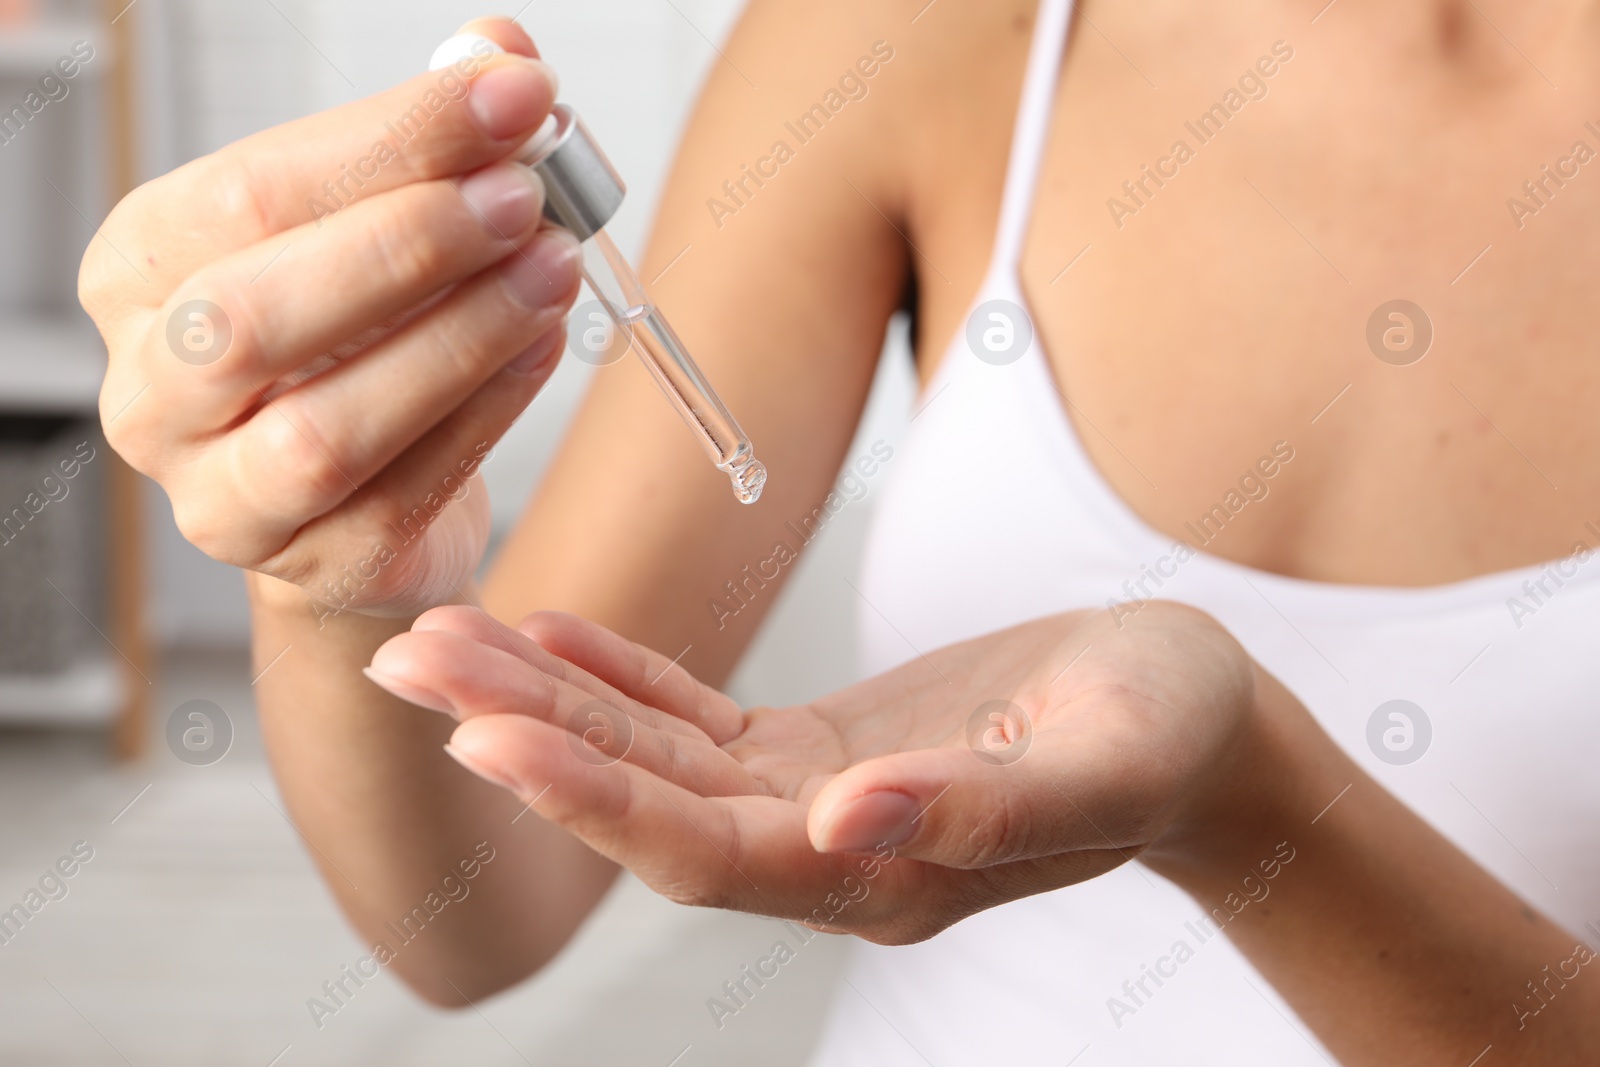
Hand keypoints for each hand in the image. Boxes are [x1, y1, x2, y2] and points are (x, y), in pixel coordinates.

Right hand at [83, 18, 580, 616]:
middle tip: (526, 196)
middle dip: (405, 245)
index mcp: (144, 272)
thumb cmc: (358, 344)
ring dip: (455, 339)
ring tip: (554, 270)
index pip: (247, 195)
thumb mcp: (373, 226)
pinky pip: (400, 496)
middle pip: (252, 317)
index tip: (514, 94)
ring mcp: (220, 497)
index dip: (389, 139)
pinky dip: (483, 415)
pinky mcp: (312, 567)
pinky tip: (541, 348)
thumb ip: (425, 141)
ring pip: (323, 428)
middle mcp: (155, 392)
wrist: (366, 503)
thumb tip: (501, 51)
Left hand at [364, 600, 1260, 943]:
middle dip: (524, 737)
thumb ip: (981, 809)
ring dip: (547, 701)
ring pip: (654, 756)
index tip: (484, 737)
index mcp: (882, 875)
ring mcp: (816, 800)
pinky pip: (697, 718)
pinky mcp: (822, 747)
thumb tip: (848, 822)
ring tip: (446, 637)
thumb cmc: (1167, 736)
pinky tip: (553, 635)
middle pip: (645, 803)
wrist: (1197, 726)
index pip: (702, 849)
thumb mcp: (1103, 764)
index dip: (592, 799)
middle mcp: (825, 850)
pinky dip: (621, 678)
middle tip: (411, 659)